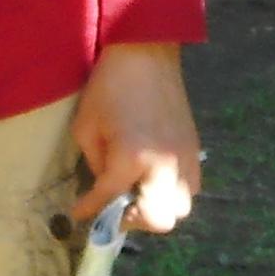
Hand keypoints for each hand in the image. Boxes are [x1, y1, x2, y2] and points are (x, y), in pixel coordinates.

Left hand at [70, 40, 198, 232]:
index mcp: (132, 158)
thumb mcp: (87, 128)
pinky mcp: (196, 151)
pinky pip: (190, 189)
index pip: (109, 199)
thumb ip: (95, 165)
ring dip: (156, 210)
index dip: (90, 210)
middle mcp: (165, 166)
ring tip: (134, 195)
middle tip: (113, 208)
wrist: (147, 55)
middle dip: (132, 220)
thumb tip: (102, 189)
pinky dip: (171, 194)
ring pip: (180, 209)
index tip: (78, 215)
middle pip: (159, 220)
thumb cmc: (109, 87)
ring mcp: (186, 160)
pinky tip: (152, 180)